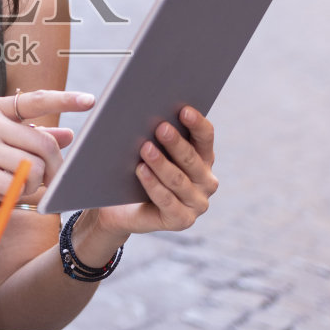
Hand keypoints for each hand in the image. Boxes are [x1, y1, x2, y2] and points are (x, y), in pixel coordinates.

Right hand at [0, 89, 91, 216]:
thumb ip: (32, 136)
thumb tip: (69, 135)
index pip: (37, 100)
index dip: (65, 99)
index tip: (90, 100)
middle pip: (43, 144)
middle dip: (55, 167)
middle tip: (55, 181)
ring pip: (32, 167)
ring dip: (35, 184)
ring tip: (24, 187)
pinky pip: (15, 185)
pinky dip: (19, 194)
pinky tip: (8, 194)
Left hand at [90, 106, 217, 236]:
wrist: (123, 207)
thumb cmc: (140, 169)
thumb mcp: (151, 149)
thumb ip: (156, 132)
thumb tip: (147, 110)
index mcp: (204, 158)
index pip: (206, 137)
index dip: (196, 123)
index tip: (183, 109)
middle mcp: (206, 181)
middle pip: (191, 158)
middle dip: (175, 142)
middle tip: (160, 127)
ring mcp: (197, 203)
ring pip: (178, 180)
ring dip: (161, 163)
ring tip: (145, 148)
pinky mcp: (182, 220)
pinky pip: (167, 200)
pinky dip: (152, 184)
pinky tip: (140, 170)